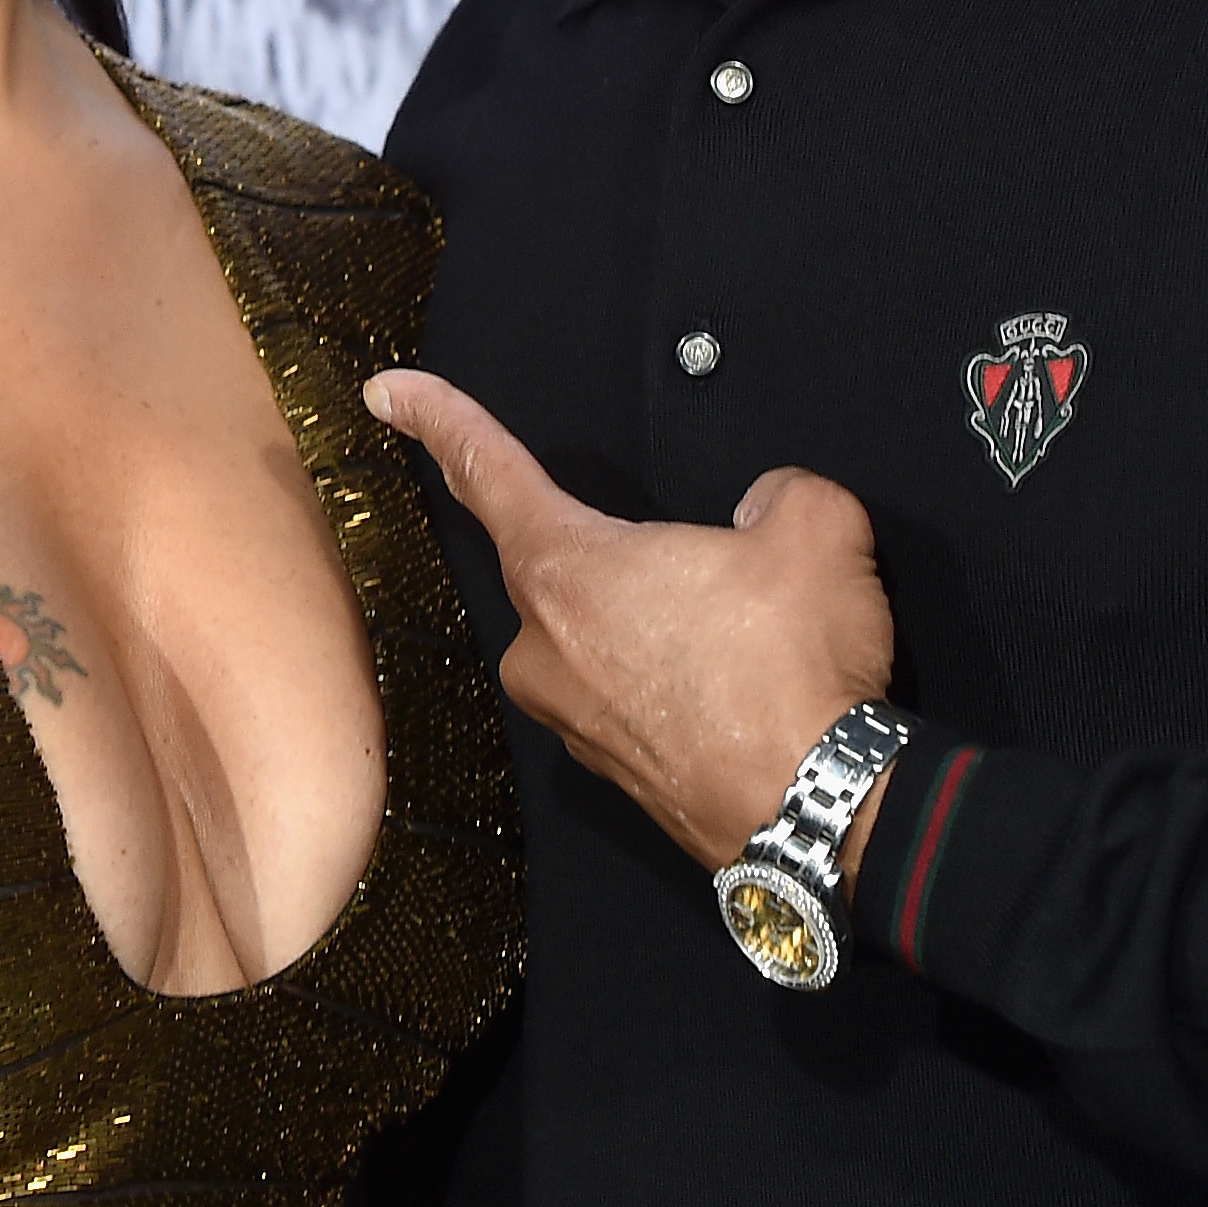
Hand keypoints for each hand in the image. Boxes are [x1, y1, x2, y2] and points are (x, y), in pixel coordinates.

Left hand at [367, 368, 897, 869]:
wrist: (821, 814)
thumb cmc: (794, 670)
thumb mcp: (816, 529)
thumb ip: (778, 491)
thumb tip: (761, 509)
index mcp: (568, 570)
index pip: (484, 469)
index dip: (437, 419)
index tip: (386, 393)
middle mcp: (544, 649)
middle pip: (556, 564)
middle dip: (626, 554)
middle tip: (714, 573)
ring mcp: (570, 719)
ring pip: (598, 636)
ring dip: (656, 626)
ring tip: (748, 643)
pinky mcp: (610, 771)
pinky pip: (625, 696)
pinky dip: (671, 682)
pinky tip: (739, 690)